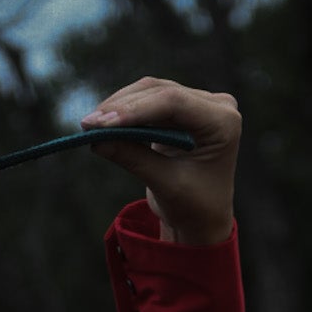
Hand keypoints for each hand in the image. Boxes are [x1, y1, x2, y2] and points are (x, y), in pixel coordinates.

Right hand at [79, 77, 239, 245]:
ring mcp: (198, 103)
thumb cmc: (194, 208)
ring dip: (119, 106)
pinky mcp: (181, 108)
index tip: (102, 122)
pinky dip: (124, 112)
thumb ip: (134, 158)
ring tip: (90, 123)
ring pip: (151, 92)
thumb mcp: (166, 185)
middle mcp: (215, 106)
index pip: (174, 102)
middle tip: (88, 122)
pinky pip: (148, 101)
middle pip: (161, 92)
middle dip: (122, 107)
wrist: (203, 220)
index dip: (135, 110)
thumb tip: (96, 139)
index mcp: (223, 122)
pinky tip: (102, 122)